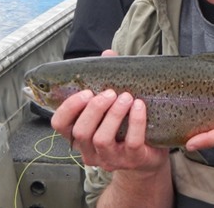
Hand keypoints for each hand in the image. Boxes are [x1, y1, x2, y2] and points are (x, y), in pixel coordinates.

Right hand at [51, 52, 167, 172]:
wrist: (153, 151)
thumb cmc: (127, 125)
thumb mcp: (114, 103)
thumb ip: (108, 79)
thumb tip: (107, 54)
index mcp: (80, 135)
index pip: (59, 124)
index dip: (68, 108)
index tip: (85, 92)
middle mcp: (90, 150)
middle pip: (81, 132)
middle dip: (94, 109)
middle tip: (109, 92)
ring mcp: (110, 158)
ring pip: (102, 139)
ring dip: (114, 114)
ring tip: (127, 97)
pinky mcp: (133, 160)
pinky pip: (131, 142)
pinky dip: (136, 122)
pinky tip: (139, 107)